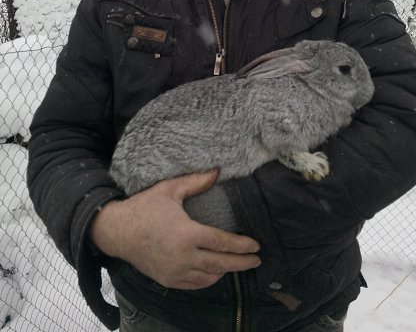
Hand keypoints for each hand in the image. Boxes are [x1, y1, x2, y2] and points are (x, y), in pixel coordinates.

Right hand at [89, 170, 260, 288]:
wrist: (118, 231)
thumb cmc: (145, 207)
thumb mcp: (170, 190)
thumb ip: (195, 182)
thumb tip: (217, 171)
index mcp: (186, 234)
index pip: (221, 242)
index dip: (241, 245)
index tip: (256, 245)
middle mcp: (183, 256)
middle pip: (220, 263)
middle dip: (241, 262)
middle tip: (257, 260)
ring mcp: (175, 271)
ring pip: (209, 277)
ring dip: (226, 271)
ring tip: (239, 264)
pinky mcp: (167, 279)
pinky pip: (194, 284)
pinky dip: (208, 279)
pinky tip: (215, 272)